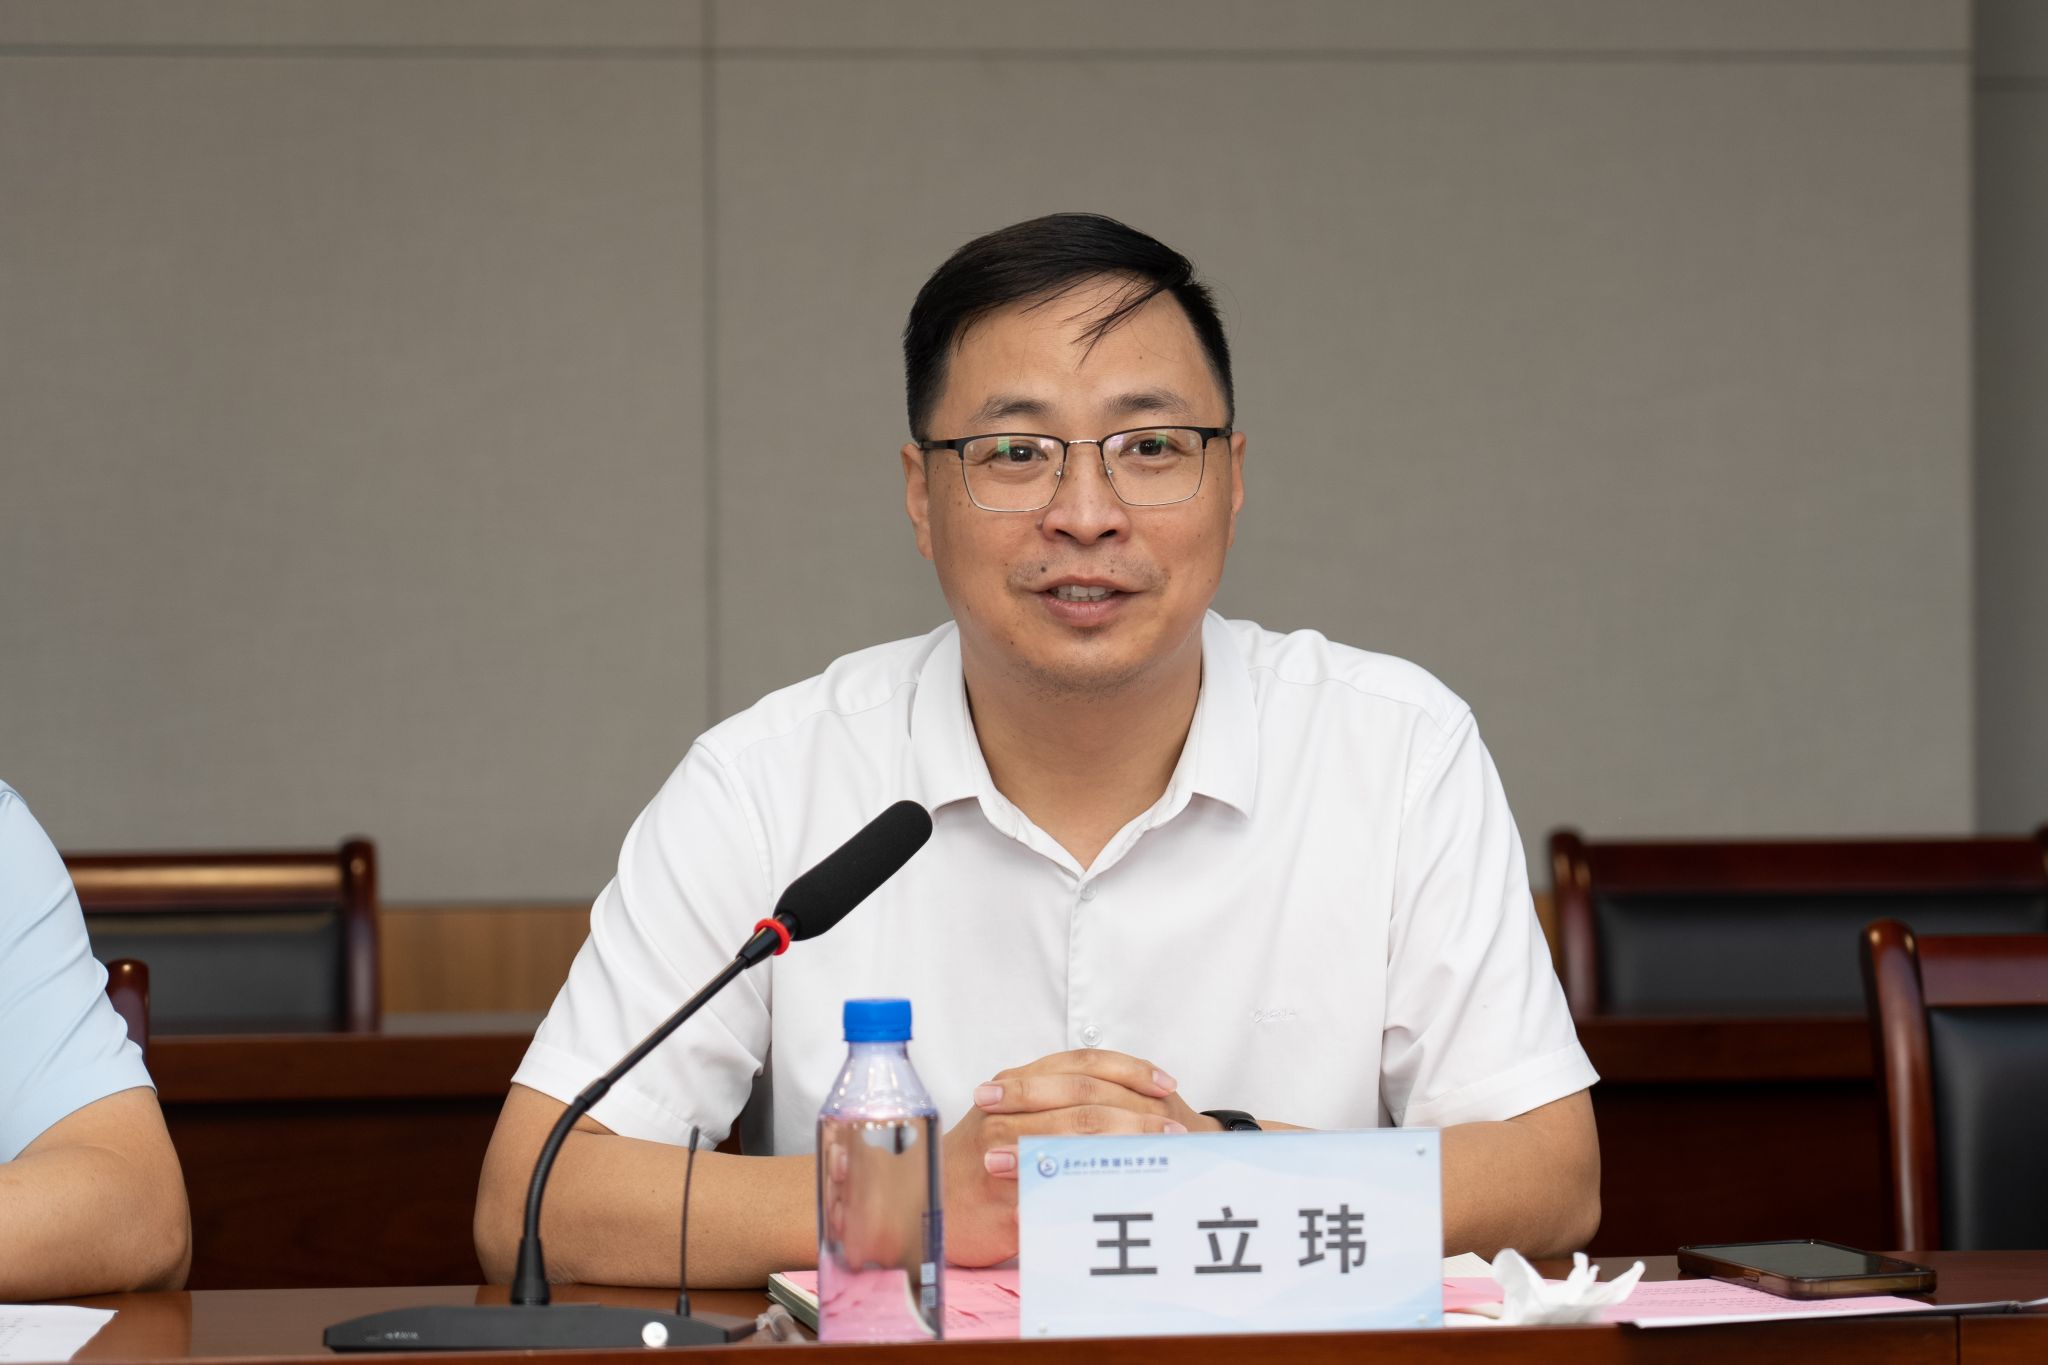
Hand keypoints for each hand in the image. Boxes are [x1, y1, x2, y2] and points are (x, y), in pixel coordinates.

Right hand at [941, 1049, 1215, 1265]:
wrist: (930, 1196)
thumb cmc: (979, 1155)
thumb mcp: (1011, 1113)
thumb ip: (1056, 1101)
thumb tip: (1125, 1101)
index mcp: (1016, 1080)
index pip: (1082, 1063)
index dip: (1129, 1070)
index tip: (1166, 1085)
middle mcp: (1007, 1107)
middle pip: (1084, 1101)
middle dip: (1136, 1116)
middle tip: (1175, 1130)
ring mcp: (1000, 1148)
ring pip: (1074, 1141)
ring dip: (1123, 1149)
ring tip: (1162, 1158)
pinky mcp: (999, 1193)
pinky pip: (1053, 1189)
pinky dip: (1090, 1188)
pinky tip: (1123, 1192)